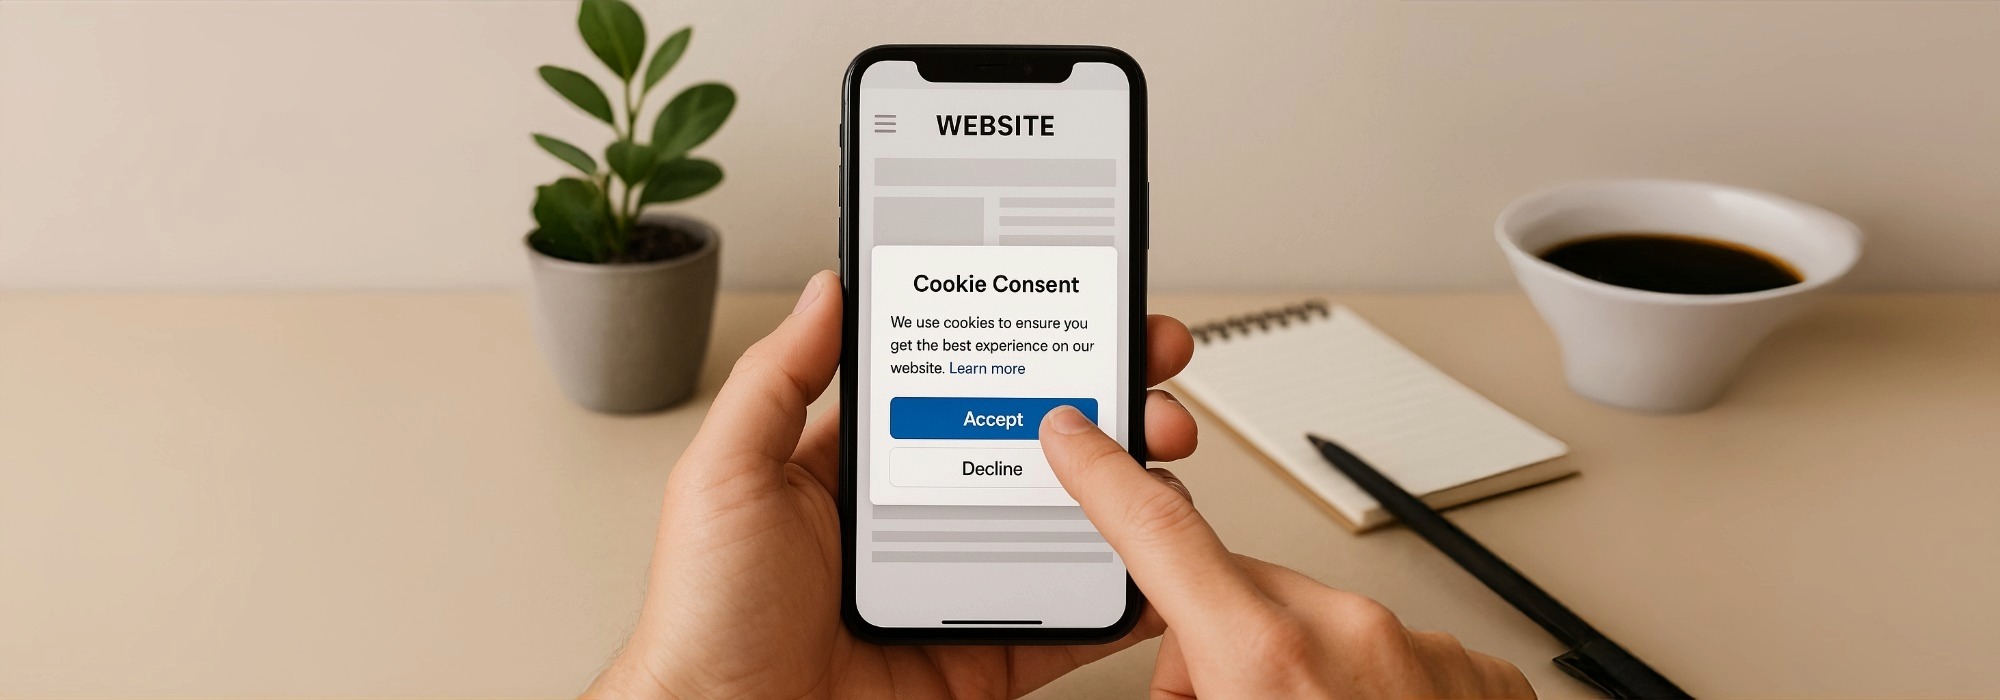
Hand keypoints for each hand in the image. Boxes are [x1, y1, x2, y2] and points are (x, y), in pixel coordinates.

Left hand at [586, 270, 1203, 698]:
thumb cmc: (703, 620)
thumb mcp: (726, 476)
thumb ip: (778, 379)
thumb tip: (828, 290)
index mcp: (858, 469)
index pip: (955, 383)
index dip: (1018, 342)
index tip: (1072, 303)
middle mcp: (917, 520)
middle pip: (1030, 444)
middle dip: (1101, 398)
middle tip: (1145, 364)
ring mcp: (958, 587)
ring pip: (1066, 523)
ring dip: (1125, 483)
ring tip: (1159, 448)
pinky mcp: (985, 656)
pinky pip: (1070, 623)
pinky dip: (1124, 595)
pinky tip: (1155, 559)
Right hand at [1039, 406, 1535, 697]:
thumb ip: (1177, 694)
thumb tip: (1164, 682)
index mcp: (1269, 660)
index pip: (1162, 536)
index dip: (1107, 478)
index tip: (1079, 437)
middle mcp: (1354, 638)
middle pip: (1241, 596)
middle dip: (1213, 648)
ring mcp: (1428, 654)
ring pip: (1325, 631)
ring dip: (1298, 676)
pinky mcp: (1482, 680)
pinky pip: (1399, 658)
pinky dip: (1372, 694)